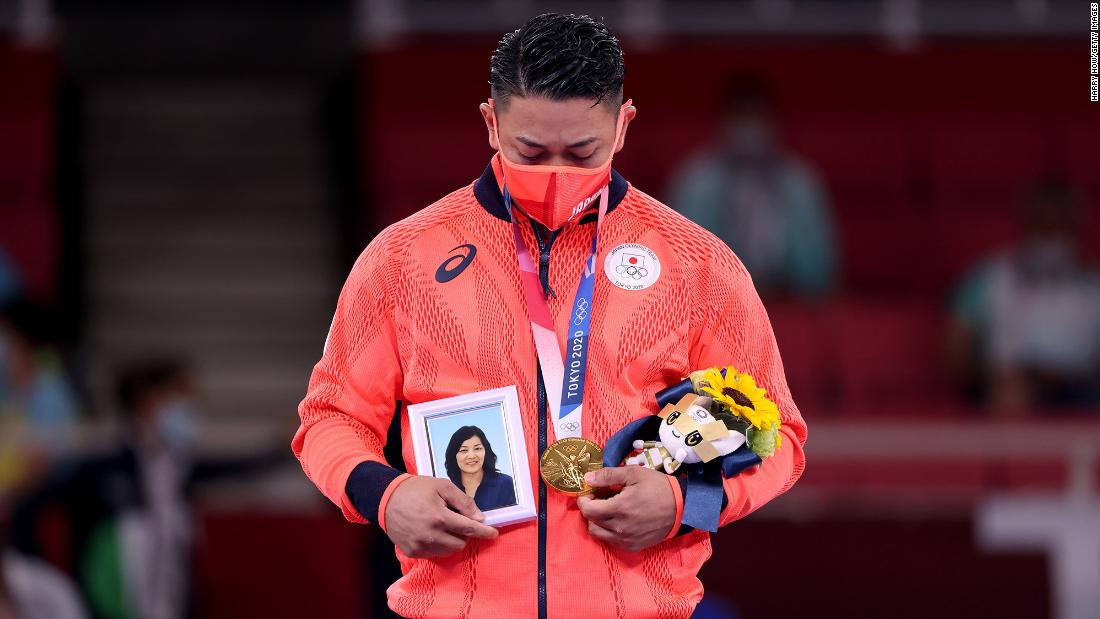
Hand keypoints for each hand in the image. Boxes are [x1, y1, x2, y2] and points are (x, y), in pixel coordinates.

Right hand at [383, 475, 498, 557]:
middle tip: (457, 520)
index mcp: (439, 517)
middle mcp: (430, 535)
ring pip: (448, 551)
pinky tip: (431, 531)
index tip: (494, 533)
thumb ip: (463, 501)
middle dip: (464, 533)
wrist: (386, 498)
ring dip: (452, 540)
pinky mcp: (412, 552)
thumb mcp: (441, 486)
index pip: (468, 529)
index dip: (484, 532)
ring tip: (442, 525)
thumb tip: (479, 517)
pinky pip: (434, 553)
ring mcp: (420, 546)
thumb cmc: (416, 489)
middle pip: (460, 543)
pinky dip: (438, 545)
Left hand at [576, 466, 676, 552]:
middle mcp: (620, 528)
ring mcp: (626, 540)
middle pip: (590, 522)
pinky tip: (619, 519)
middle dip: (590, 508)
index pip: (587, 510)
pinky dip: (609, 531)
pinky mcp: (633, 546)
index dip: (584, 499)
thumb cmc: (658, 487)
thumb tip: (586, 479)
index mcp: (619, 508)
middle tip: (601, 497)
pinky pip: (611, 541)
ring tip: (609, 509)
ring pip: (598, 534)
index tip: (591, 491)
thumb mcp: (634, 474)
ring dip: (598, 521)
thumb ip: (608, 476)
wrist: (682, 507)